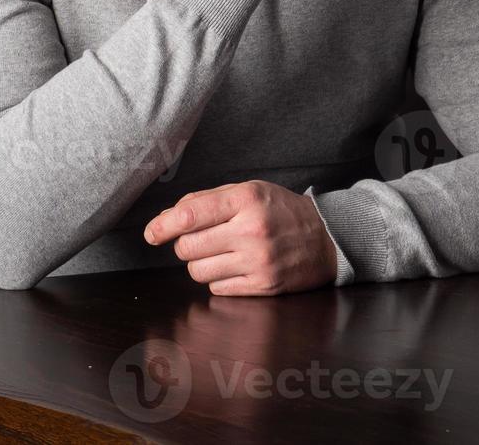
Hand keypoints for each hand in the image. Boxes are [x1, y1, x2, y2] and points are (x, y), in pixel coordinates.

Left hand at [143, 180, 337, 295]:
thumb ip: (208, 199)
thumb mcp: (250, 191)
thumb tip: (168, 217)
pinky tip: (238, 266)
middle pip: (187, 247)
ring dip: (202, 263)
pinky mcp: (262, 286)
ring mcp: (257, 261)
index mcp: (246, 200)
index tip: (152, 233)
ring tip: (223, 252)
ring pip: (198, 271)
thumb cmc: (283, 211)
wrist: (327, 239)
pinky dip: (220, 278)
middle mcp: (251, 231)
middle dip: (187, 244)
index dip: (162, 226)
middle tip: (204, 238)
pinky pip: (217, 288)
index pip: (189, 215)